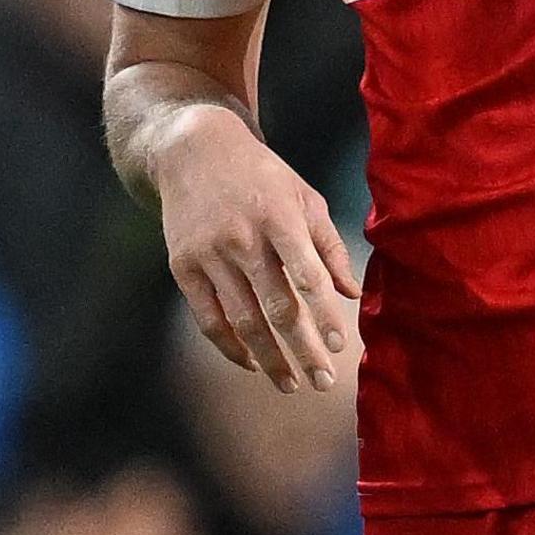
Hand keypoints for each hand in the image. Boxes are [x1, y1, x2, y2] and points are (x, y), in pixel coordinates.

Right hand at [148, 106, 361, 392]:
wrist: (192, 150)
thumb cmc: (261, 175)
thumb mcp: (303, 196)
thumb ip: (329, 245)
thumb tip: (351, 293)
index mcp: (278, 216)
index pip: (306, 275)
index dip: (323, 314)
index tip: (340, 346)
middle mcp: (242, 237)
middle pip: (276, 307)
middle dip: (302, 350)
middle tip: (323, 382)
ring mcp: (209, 254)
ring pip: (242, 320)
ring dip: (269, 358)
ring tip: (290, 384)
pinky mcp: (183, 266)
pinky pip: (208, 318)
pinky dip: (230, 346)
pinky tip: (252, 363)